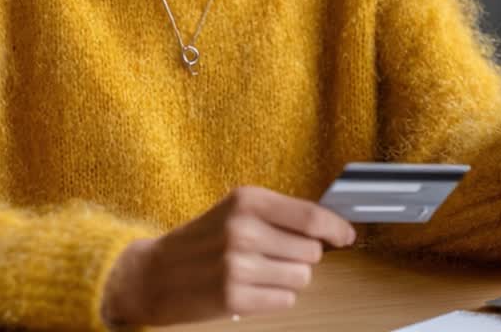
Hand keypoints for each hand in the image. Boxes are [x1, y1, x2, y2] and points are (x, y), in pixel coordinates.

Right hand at [100, 186, 355, 326]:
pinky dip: (275, 297)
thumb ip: (280, 215)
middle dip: (301, 256)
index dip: (336, 229)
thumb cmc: (200, 241)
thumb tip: (331, 229)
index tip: (346, 235)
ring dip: (288, 278)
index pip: (311, 217)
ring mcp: (237, 265)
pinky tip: (251, 288)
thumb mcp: (234, 210)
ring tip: (258, 272)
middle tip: (272, 255)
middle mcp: (243, 229)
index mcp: (246, 200)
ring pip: (302, 277)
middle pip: (311, 251)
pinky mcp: (234, 297)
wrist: (153, 274)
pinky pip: (285, 300)